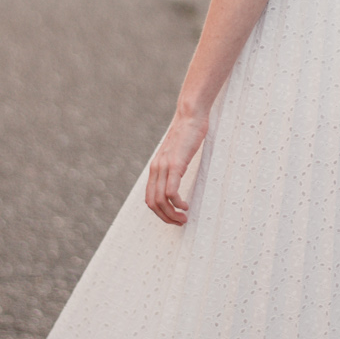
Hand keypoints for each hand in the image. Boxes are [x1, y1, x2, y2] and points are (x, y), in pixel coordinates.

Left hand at [146, 111, 206, 226]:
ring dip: (172, 214)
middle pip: (153, 203)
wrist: (190, 116)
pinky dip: (177, 203)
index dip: (160, 213)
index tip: (173, 218)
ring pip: (160, 200)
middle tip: (180, 222)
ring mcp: (164, 166)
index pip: (149, 199)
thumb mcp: (177, 154)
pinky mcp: (175, 164)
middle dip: (166, 218)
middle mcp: (156, 169)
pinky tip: (186, 205)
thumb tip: (177, 178)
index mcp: (155, 168)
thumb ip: (173, 166)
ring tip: (183, 217)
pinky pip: (170, 191)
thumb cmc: (187, 134)